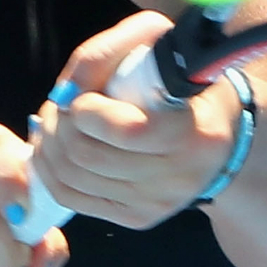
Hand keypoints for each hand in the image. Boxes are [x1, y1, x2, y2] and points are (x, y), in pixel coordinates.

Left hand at [30, 11, 242, 229]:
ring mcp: (156, 203)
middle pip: (88, 155)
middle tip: (58, 104)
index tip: (79, 94)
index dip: (87, 111)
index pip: (127, 130)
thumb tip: (67, 90)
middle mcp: (178, 177)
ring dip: (48, 145)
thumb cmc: (185, 84)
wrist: (218, 142)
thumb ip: (112, 53)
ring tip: (53, 121)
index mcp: (195, 132)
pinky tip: (53, 148)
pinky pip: (73, 198)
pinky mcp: (136, 218)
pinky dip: (50, 170)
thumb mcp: (161, 48)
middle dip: (59, 125)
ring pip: (73, 179)